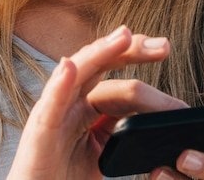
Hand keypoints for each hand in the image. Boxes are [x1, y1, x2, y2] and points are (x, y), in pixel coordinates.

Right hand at [7, 26, 187, 179]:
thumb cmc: (64, 178)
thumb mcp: (104, 150)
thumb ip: (120, 127)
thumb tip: (157, 117)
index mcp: (84, 104)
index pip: (111, 70)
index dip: (135, 56)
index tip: (164, 48)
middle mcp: (67, 101)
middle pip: (98, 63)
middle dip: (129, 49)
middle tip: (162, 45)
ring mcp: (52, 114)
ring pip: (75, 74)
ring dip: (99, 53)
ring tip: (124, 37)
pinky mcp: (39, 133)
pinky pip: (50, 106)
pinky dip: (59, 85)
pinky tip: (70, 67)